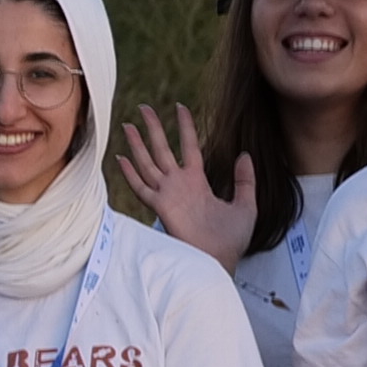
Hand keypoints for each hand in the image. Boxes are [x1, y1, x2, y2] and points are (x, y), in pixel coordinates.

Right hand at [115, 103, 253, 264]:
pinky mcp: (160, 207)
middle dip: (153, 128)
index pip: (188, 147)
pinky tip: (120, 159)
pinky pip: (141, 188)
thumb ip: (244, 180)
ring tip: (128, 124)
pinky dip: (130, 174)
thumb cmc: (232, 239)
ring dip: (137, 144)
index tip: (180, 107)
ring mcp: (167, 195)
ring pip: (147, 163)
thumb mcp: (246, 205)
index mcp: (197, 182)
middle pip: (161, 150)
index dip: (185, 127)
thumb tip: (244, 155)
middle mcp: (178, 185)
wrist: (220, 259)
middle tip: (144, 108)